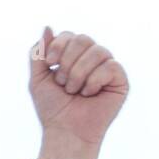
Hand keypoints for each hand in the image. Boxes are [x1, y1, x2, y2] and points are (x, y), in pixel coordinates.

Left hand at [30, 27, 128, 157]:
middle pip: (84, 39)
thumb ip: (39, 53)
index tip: (50, 63)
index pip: (70, 35)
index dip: (59, 45)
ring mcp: (107, 68)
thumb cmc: (53, 108)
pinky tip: (89, 94)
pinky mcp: (120, 80)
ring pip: (98, 51)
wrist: (65, 131)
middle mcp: (92, 59)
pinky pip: (110, 66)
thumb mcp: (38, 79)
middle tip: (63, 83)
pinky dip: (94, 80)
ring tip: (75, 91)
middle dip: (68, 62)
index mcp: (73, 57)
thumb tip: (48, 26)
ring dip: (79, 73)